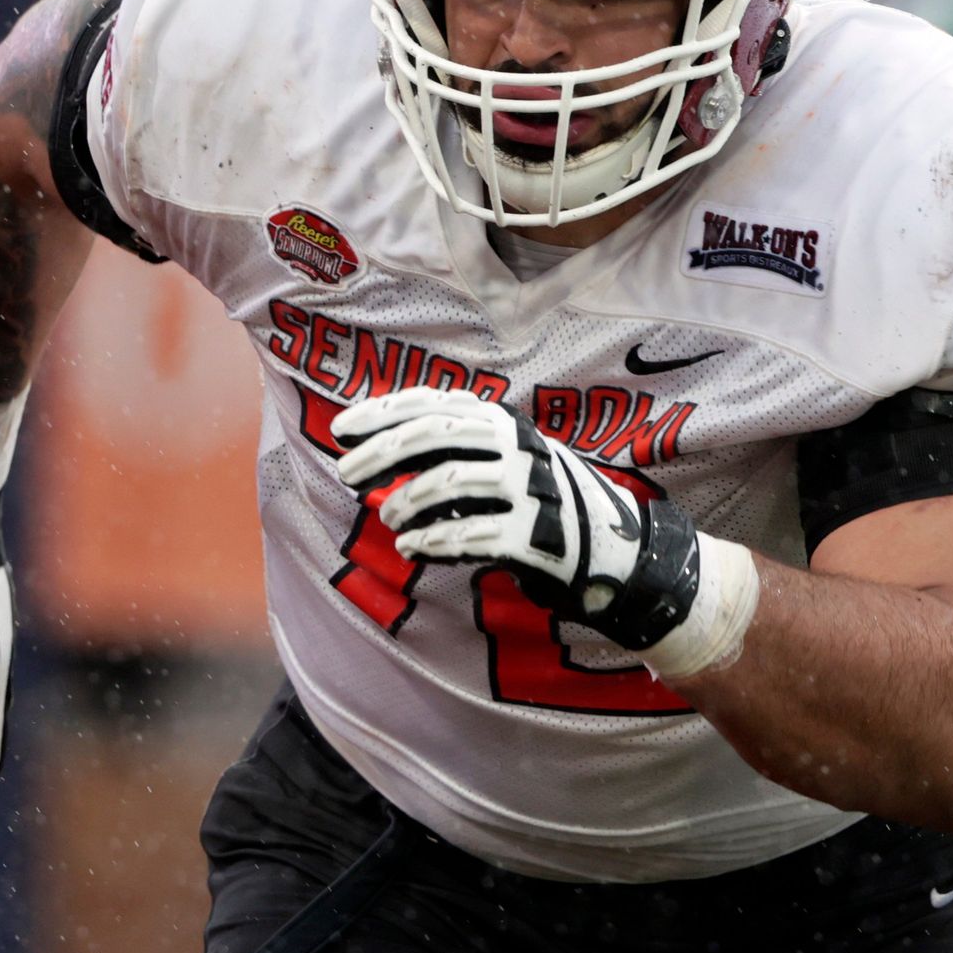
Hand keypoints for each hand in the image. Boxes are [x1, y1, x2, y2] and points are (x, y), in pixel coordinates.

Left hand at [330, 387, 705, 653]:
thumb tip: (375, 453)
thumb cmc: (538, 502)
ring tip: (387, 520)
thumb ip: (452, 449)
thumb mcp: (502, 459)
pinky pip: (471, 534)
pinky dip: (433, 542)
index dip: (381, 412)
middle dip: (381, 454)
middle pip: (435, 434)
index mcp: (503, 421)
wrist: (612, 550)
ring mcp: (529, 489)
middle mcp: (517, 446)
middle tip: (344, 474)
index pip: (432, 403)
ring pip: (450, 481)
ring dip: (406, 502)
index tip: (339, 430)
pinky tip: (412, 548)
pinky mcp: (536, 535)